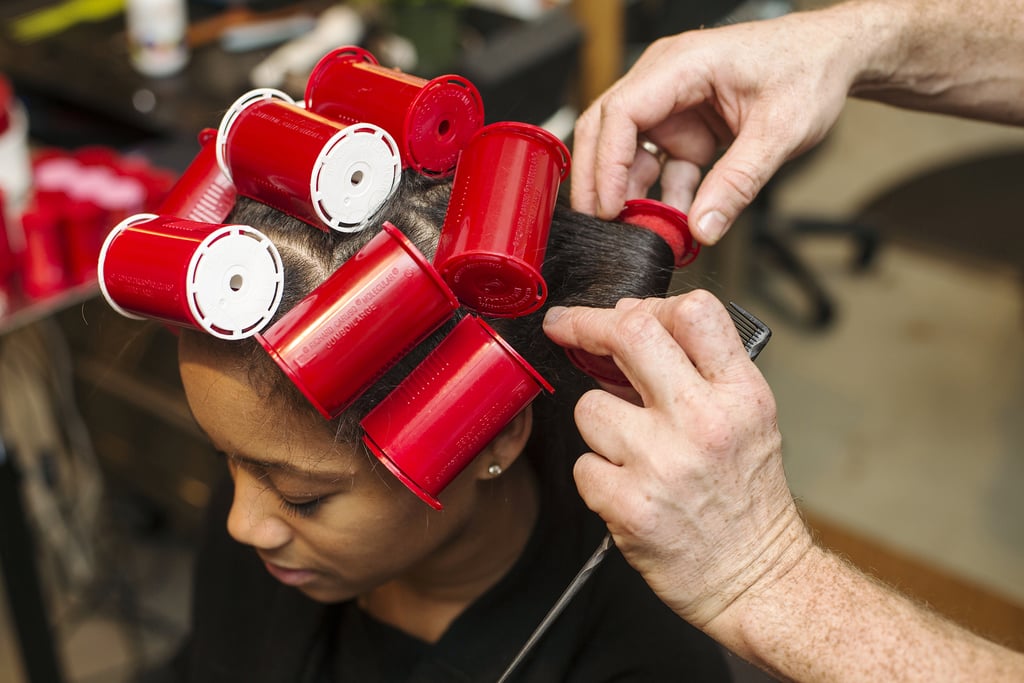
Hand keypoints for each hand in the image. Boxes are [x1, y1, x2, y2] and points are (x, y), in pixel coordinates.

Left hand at [543, 291, 812, 628]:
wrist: (758, 579)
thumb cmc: (748, 500)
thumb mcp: (750, 419)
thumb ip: (699, 368)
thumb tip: (632, 320)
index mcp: (741, 395)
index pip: (693, 311)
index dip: (645, 302)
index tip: (618, 311)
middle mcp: (704, 422)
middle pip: (630, 332)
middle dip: (585, 323)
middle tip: (566, 327)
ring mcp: (664, 464)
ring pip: (589, 406)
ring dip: (598, 424)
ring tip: (631, 450)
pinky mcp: (631, 507)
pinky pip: (583, 466)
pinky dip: (597, 477)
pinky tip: (628, 489)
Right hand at [570, 9, 858, 243]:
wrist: (831, 57)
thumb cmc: (807, 69)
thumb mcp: (780, 131)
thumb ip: (738, 183)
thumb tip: (703, 227)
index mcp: (683, 64)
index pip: (622, 111)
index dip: (607, 162)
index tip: (608, 206)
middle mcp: (666, 79)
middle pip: (606, 128)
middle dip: (599, 179)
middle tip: (601, 224)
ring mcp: (672, 105)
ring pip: (626, 151)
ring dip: (630, 193)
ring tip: (642, 231)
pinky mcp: (684, 127)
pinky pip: (658, 165)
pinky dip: (661, 195)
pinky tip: (672, 222)